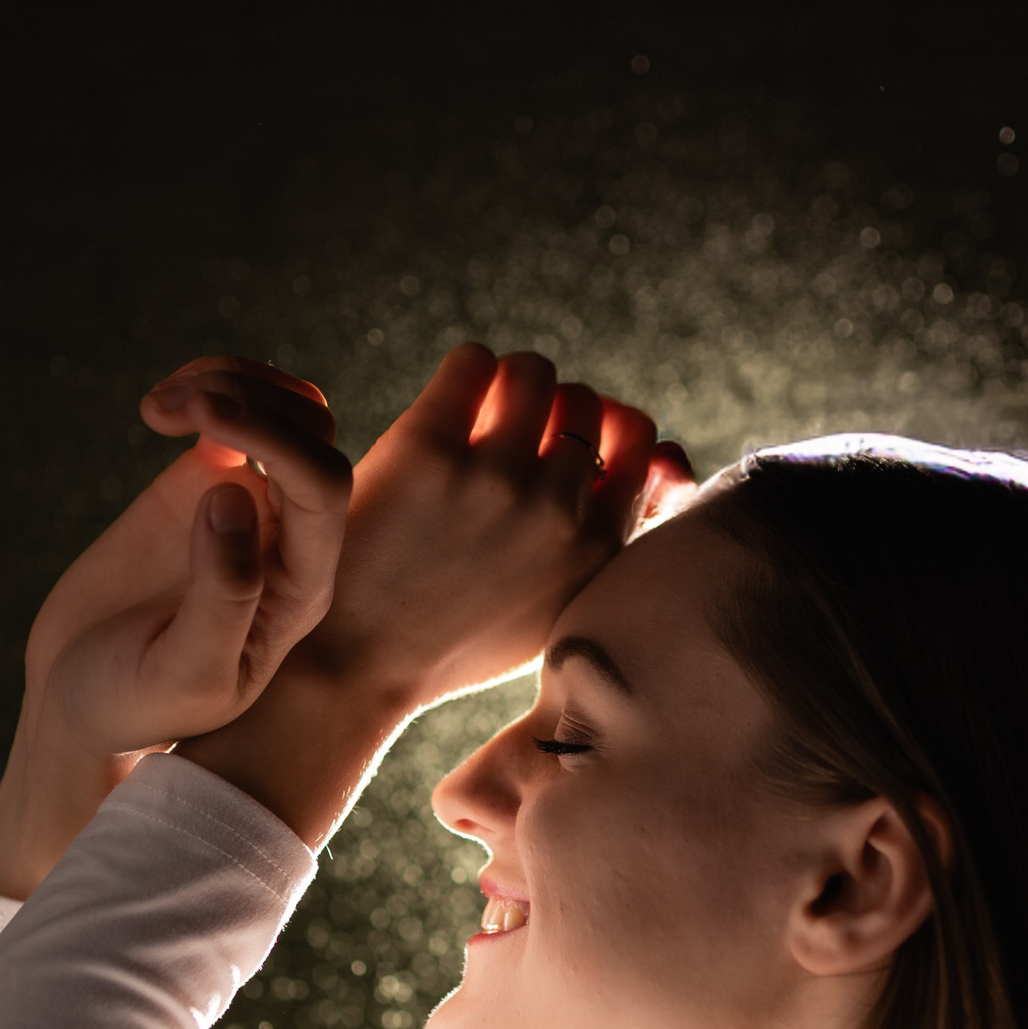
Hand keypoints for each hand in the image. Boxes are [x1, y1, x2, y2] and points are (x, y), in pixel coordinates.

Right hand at [0, 367, 350, 897]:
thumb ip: (223, 597)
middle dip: (251, 401)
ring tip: (159, 405)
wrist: (83, 699)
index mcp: (301, 591)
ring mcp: (252, 505)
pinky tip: (155, 410)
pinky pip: (237, 410)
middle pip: (314, 435)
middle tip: (171, 407)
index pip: (322, 490)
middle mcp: (290, 541)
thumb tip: (238, 493)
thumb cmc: (136, 706)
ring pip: (285, 410)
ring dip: (229, 381)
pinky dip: (205, 385)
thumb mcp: (184, 678)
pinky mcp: (206, 480)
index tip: (203, 419)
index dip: (275, 439)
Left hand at [171, 344, 694, 845]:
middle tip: (505, 444)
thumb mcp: (560, 604)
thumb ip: (618, 533)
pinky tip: (444, 413)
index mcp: (598, 549)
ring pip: (534, 372)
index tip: (559, 454)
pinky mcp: (429, 451)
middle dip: (549, 413)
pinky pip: (474, 362)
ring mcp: (495, 478)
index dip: (601, 433)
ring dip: (508, 385)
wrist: (356, 666)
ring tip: (475, 420)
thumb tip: (672, 455)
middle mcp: (557, 510)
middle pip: (583, 402)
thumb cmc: (460, 636)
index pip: (641, 438)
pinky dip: (466, 375)